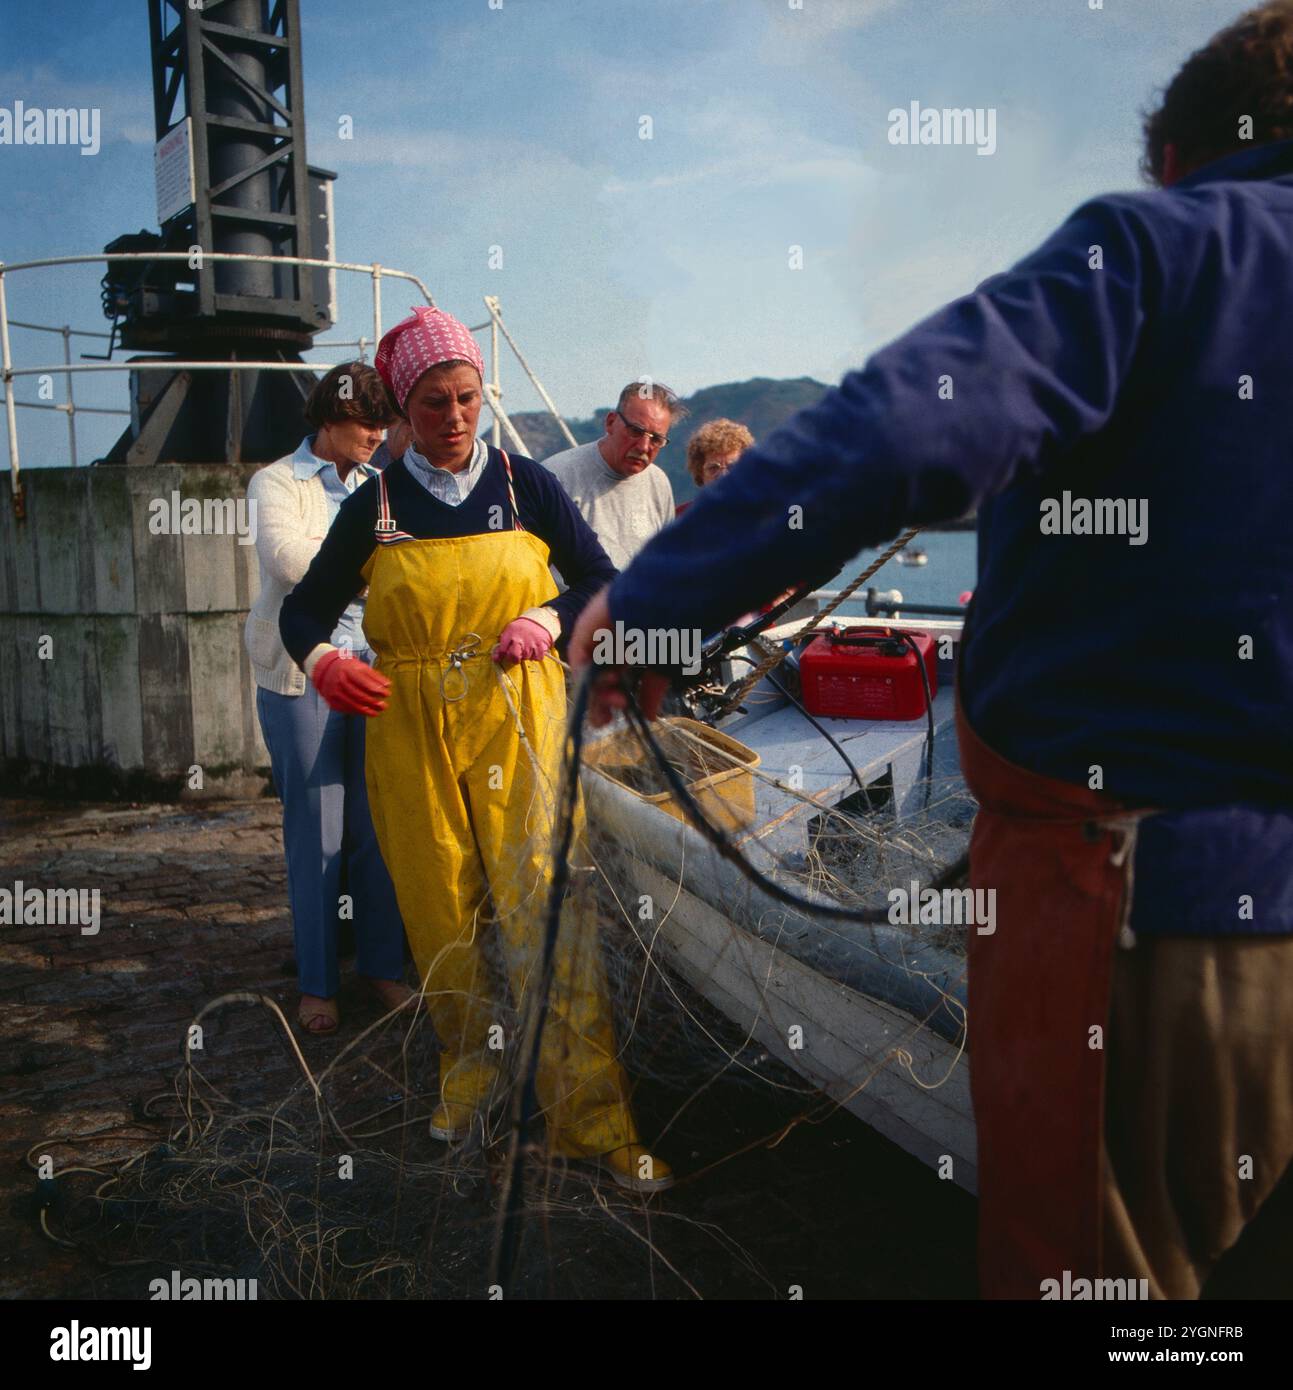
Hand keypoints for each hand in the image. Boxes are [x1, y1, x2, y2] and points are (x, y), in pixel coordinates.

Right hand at [312, 649, 389, 715]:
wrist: (325, 670)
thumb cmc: (347, 667)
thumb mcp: (360, 666)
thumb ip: (374, 675)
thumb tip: (388, 684)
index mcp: (348, 671)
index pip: (364, 682)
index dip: (377, 689)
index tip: (387, 693)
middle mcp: (340, 682)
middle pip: (359, 695)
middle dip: (373, 702)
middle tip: (384, 706)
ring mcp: (334, 693)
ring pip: (353, 704)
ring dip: (367, 710)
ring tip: (377, 712)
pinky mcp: (332, 701)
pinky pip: (346, 709)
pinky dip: (357, 711)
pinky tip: (366, 712)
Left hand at [493, 616, 552, 664]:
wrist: (536, 620)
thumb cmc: (520, 628)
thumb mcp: (508, 631)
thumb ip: (501, 645)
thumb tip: (495, 658)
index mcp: (510, 635)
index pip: (502, 650)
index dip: (500, 656)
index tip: (500, 658)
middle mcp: (520, 639)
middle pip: (514, 656)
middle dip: (514, 659)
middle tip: (516, 656)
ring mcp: (530, 643)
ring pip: (526, 658)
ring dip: (526, 655)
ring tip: (526, 648)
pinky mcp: (540, 645)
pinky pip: (537, 658)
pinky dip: (536, 656)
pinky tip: (534, 650)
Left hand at [569, 586, 669, 727]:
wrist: (664, 603)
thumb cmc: (671, 630)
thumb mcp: (662, 666)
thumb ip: (651, 691)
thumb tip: (650, 717)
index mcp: (630, 646)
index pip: (616, 677)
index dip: (614, 698)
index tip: (621, 713)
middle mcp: (611, 641)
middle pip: (598, 678)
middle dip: (601, 701)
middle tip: (606, 720)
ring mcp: (597, 634)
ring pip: (589, 670)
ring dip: (597, 691)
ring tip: (614, 699)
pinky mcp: (586, 628)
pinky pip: (580, 656)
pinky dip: (588, 672)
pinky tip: (604, 682)